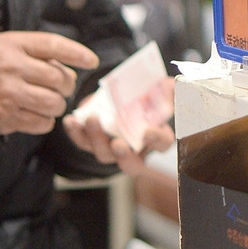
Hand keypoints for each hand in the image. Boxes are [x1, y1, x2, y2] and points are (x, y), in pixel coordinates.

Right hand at [0, 31, 97, 136]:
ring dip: (57, 104)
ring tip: (48, 100)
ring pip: (54, 103)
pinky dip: (45, 120)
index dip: (77, 53)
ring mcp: (8, 94)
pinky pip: (43, 123)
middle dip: (66, 85)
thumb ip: (41, 52)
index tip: (92, 61)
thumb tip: (74, 69)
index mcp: (14, 45)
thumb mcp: (12, 46)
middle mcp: (11, 68)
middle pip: (59, 79)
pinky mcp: (6, 118)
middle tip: (60, 87)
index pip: (53, 45)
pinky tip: (35, 112)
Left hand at [61, 77, 175, 174]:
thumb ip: (168, 88)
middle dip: (124, 156)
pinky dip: (76, 133)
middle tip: (118, 144)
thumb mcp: (160, 89)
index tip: (149, 131)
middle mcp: (135, 150)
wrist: (121, 94)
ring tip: (92, 120)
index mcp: (156, 137)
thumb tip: (175, 83)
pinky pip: (82, 143)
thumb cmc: (145, 93)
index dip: (156, 141)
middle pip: (131, 164)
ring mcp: (111, 149)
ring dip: (96, 139)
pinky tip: (71, 121)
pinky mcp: (92, 142)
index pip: (161, 145)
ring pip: (103, 155)